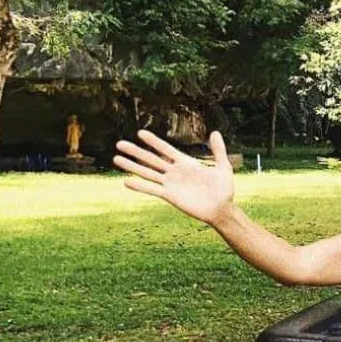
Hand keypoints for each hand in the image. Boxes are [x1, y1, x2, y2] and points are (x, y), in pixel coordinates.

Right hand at [114, 130, 234, 225]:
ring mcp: (171, 184)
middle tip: (119, 144)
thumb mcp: (223, 167)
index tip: (140, 133)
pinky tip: (126, 181)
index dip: (153, 142)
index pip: (166, 149)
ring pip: (147, 173)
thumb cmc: (224, 189)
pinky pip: (152, 190)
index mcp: (186, 163)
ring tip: (115, 159)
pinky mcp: (170, 196)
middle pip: (151, 159)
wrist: (221, 209)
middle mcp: (175, 172)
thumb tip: (215, 132)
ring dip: (132, 166)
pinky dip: (139, 186)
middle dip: (136, 151)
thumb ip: (218, 151)